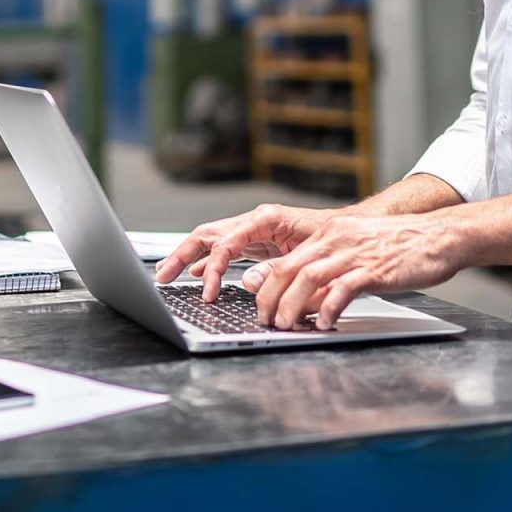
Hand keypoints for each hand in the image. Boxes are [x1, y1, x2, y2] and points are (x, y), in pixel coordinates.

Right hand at [154, 203, 334, 294]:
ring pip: (210, 240)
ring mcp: (253, 230)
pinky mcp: (256, 241)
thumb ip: (276, 269)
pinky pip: (223, 249)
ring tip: (166, 274)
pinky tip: (195, 272)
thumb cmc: (333, 238)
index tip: (207, 292)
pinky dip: (206, 260)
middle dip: (181, 255)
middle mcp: (254, 221)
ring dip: (186, 256)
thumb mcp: (307, 255)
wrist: (350, 230)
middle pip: (207, 235)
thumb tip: (247, 281)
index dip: (212, 269)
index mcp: (265, 219)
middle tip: (162, 277)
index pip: (225, 243)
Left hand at [243, 213, 465, 329]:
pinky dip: (328, 307)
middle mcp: (338, 239)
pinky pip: (342, 289)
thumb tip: (307, 299)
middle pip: (289, 269)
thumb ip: (332, 271)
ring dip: (292, 305)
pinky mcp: (374, 268)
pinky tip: (326, 322)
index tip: (262, 307)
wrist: (440, 237)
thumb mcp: (359, 251)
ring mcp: (355, 253)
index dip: (268, 286)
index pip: (287, 259)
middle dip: (272, 298)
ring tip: (287, 325)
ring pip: (308, 278)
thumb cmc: (403, 247)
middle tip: (268, 321)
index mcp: (331, 233)